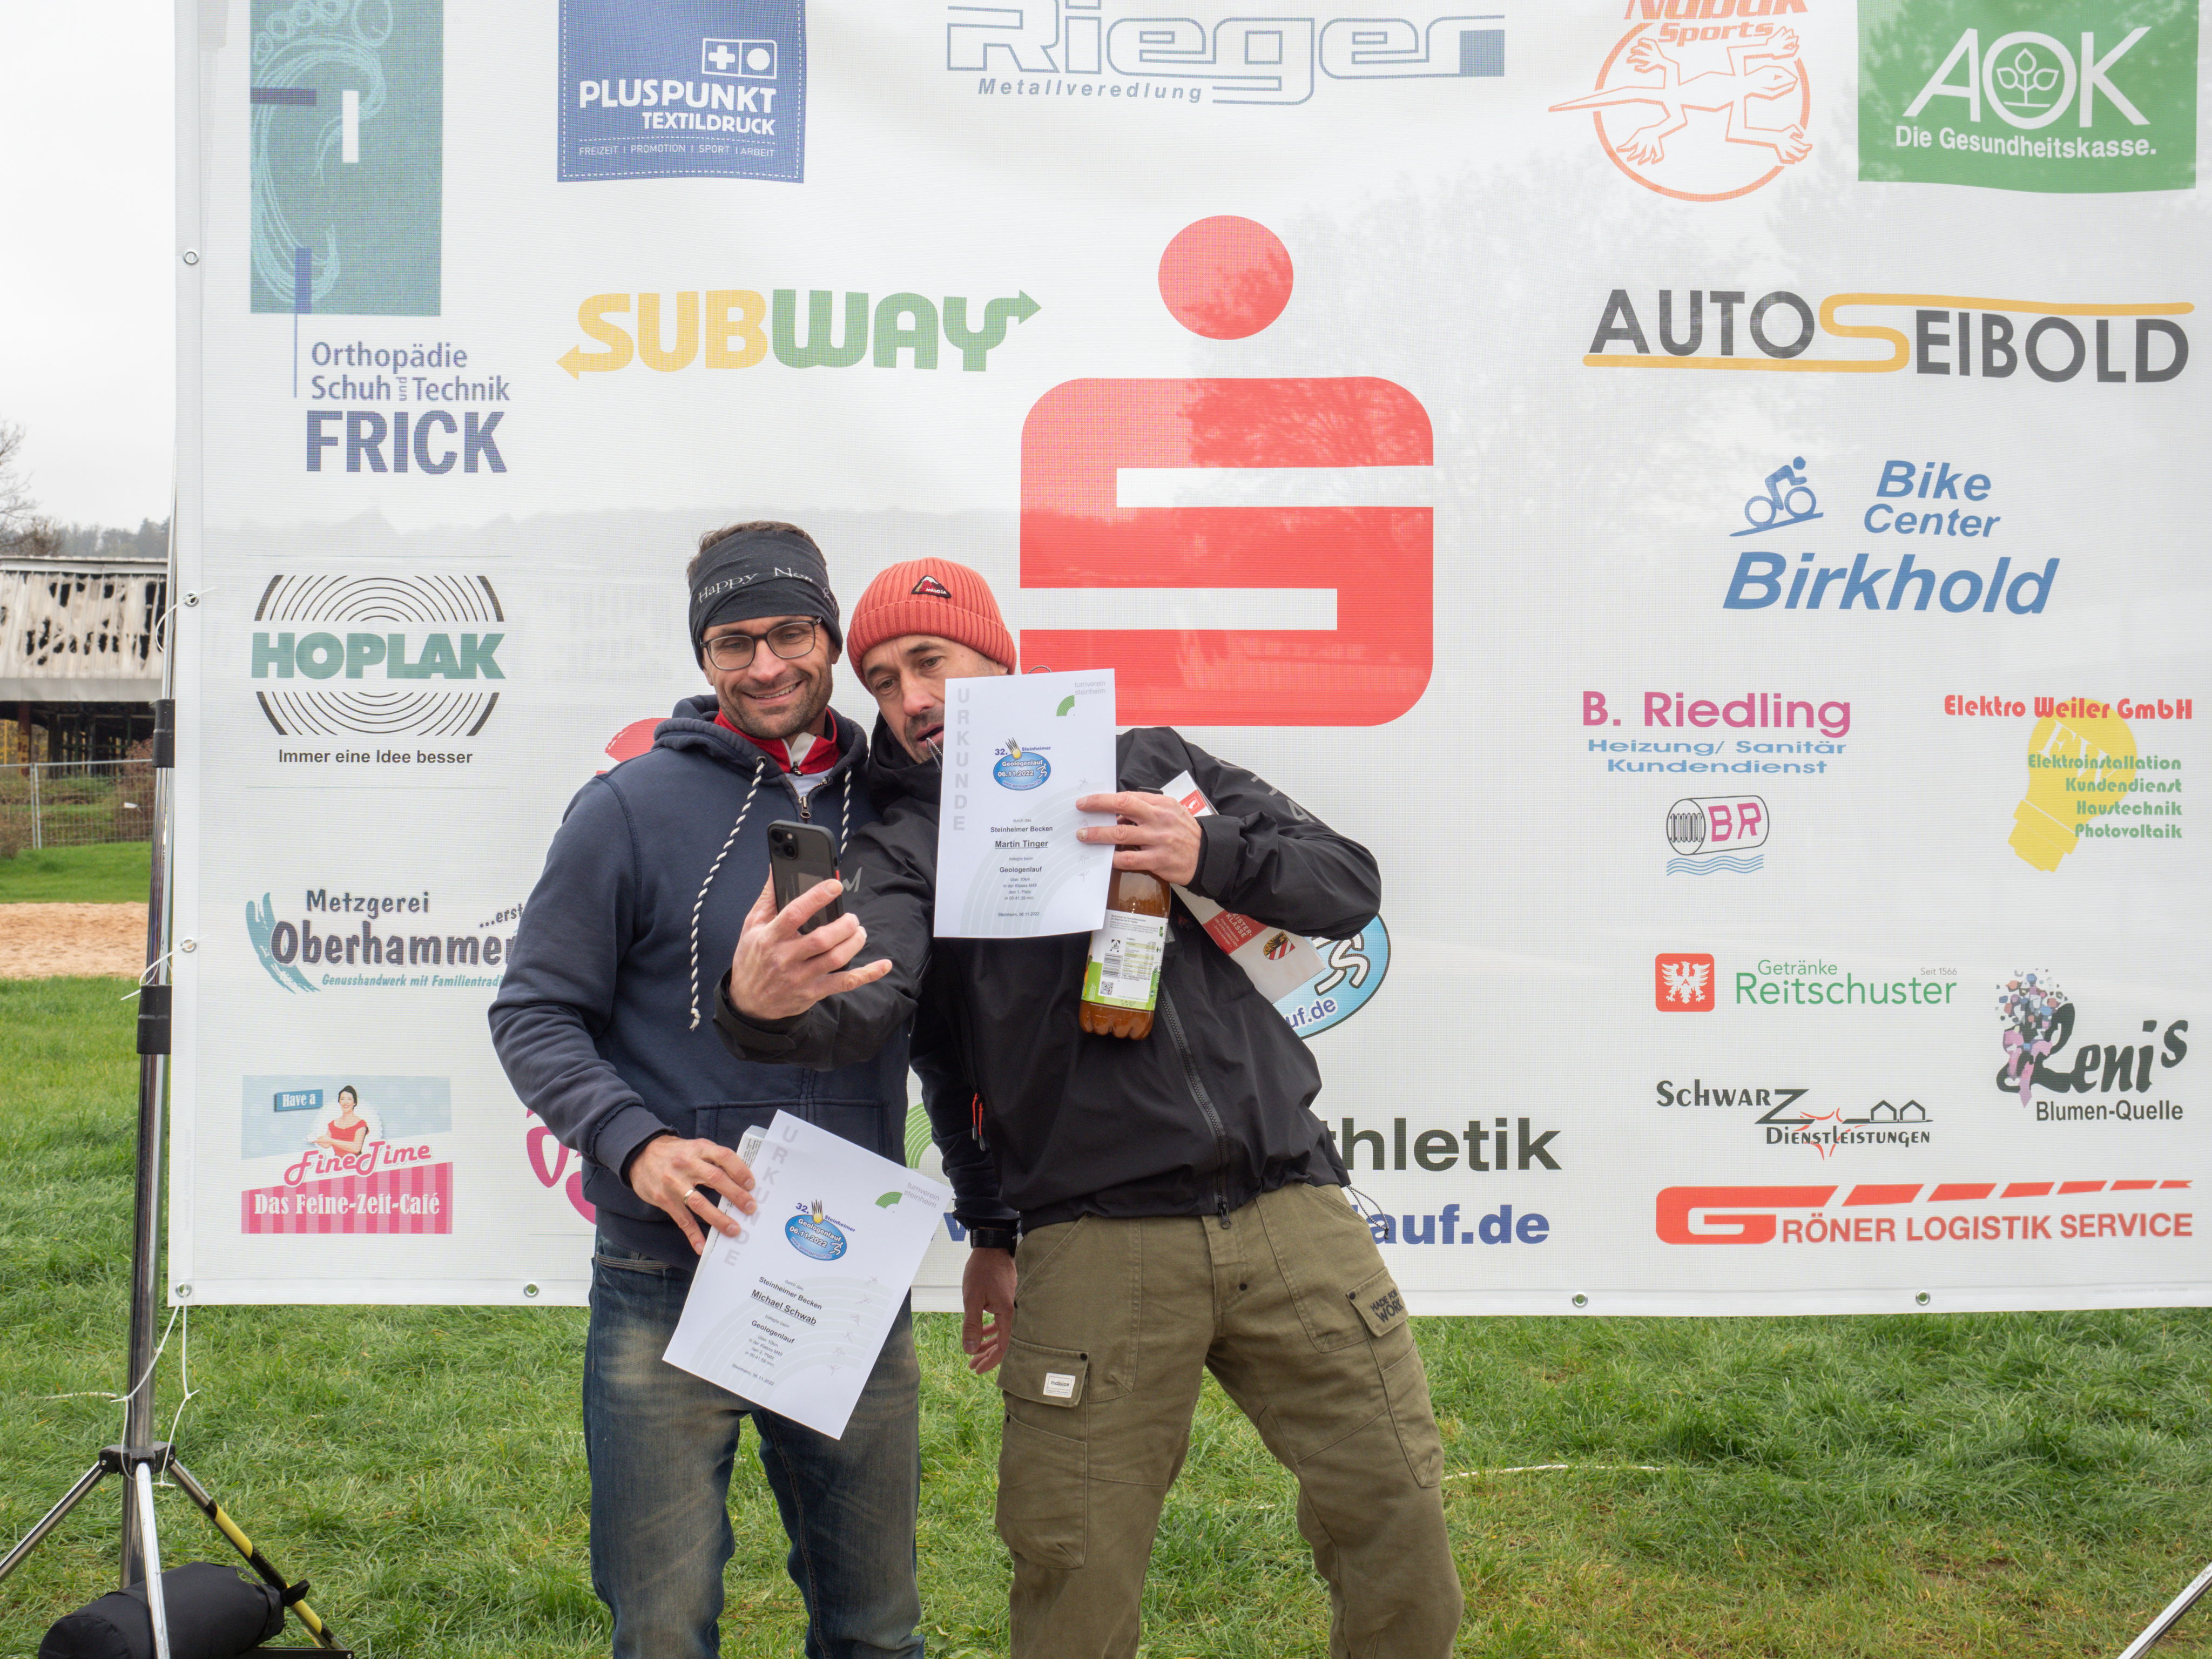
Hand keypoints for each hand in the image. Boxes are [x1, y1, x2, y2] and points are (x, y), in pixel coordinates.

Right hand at [628, 1135, 756, 1254]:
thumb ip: (714, 1158)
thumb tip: (741, 1178)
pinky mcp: (664, 1199)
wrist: (640, 1154)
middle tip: (750, 1208)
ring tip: (733, 1230)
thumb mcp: (695, 1147)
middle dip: (736, 1195)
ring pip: (699, 1203)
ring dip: (718, 1218)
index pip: (724, 1156)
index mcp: (699, 1149)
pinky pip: (682, 1219)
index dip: (740, 1170)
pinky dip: (693, 1234)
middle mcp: (687, 1164)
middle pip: (715, 1179)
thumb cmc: (676, 1152)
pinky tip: (702, 1246)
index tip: (751, 1184)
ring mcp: (674, 1183)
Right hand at [727, 875, 892, 1020]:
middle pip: (822, 939)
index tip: (835, 885)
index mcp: (770, 937)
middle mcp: (786, 958)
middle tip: (851, 918)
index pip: (795, 914)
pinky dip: (867, 974)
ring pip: (836, 959)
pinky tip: (883, 965)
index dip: (817, 898)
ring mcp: (801, 977)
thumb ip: (768, 898)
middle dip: (844, 925)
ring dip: (854, 942)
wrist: (749, 1003)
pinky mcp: (814, 992)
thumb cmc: (752, 959)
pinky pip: (845, 983)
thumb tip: (777, 870)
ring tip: (858, 931)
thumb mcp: (752, 926)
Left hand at [961, 1247, 1016, 1374]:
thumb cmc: (981, 1271)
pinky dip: (989, 1330)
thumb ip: (971, 1325)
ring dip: (986, 1344)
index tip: (977, 1370)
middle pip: (1002, 1341)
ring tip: (973, 1353)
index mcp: (1006, 1313)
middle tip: (972, 1366)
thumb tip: (970, 1350)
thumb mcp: (972, 1299)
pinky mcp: (1003, 1299)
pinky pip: (998, 1321)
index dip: (991, 1361)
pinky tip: (980, 1334)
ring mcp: (1008, 1305)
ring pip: (999, 1332)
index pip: (1002, 1345)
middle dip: (987, 1356)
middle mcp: (1010, 1311)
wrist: (991, 1247)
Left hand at [1074, 791, 1202, 886]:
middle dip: (1097, 807)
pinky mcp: (1158, 859)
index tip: (1088, 801)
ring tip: (1084, 835)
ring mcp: (1158, 839)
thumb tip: (1118, 814)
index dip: (1104, 798)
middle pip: (1122, 807)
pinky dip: (1113, 858)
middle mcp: (1159, 819)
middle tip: (1080, 810)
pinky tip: (1104, 858)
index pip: (1128, 796)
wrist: (1207, 855)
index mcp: (1161, 804)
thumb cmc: (1185, 832)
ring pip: (1121, 834)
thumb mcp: (1171, 812)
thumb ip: (1147, 809)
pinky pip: (1129, 858)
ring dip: (1098, 834)